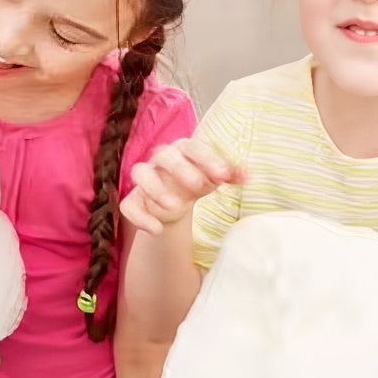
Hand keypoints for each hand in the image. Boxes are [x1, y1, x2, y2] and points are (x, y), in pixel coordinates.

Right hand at [121, 138, 245, 235]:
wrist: (176, 199)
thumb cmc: (197, 180)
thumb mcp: (215, 177)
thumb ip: (231, 174)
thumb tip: (249, 176)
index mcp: (183, 149)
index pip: (193, 147)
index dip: (207, 160)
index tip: (223, 176)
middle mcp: (161, 159)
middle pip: (165, 156)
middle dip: (181, 170)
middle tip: (199, 187)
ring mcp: (145, 178)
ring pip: (140, 173)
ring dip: (156, 189)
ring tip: (175, 207)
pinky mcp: (134, 199)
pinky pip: (128, 205)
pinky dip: (140, 218)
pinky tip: (157, 229)